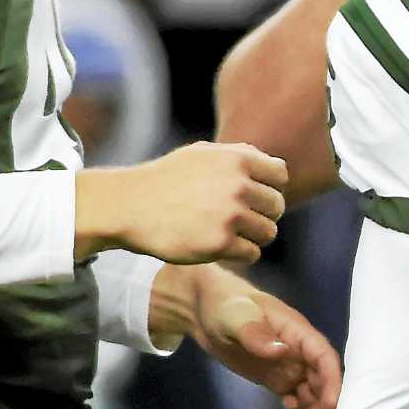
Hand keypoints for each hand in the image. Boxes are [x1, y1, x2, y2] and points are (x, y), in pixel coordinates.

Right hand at [76, 143, 287, 265]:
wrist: (129, 205)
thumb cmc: (168, 180)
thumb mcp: (202, 154)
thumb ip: (240, 156)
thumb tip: (279, 167)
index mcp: (237, 159)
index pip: (280, 175)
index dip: (269, 187)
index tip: (250, 196)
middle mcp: (237, 185)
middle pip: (277, 206)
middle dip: (262, 214)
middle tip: (237, 219)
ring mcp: (229, 215)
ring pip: (268, 232)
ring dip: (253, 236)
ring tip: (230, 233)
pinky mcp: (219, 243)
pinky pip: (252, 253)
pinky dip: (241, 254)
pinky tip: (221, 247)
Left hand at [155, 265, 341, 408]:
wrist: (204, 309)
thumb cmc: (222, 304)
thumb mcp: (234, 316)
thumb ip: (256, 333)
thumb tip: (282, 351)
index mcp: (296, 331)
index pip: (323, 356)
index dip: (332, 380)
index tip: (333, 405)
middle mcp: (299, 351)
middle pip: (322, 382)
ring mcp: (290, 367)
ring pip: (311, 397)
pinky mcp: (278, 380)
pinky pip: (295, 403)